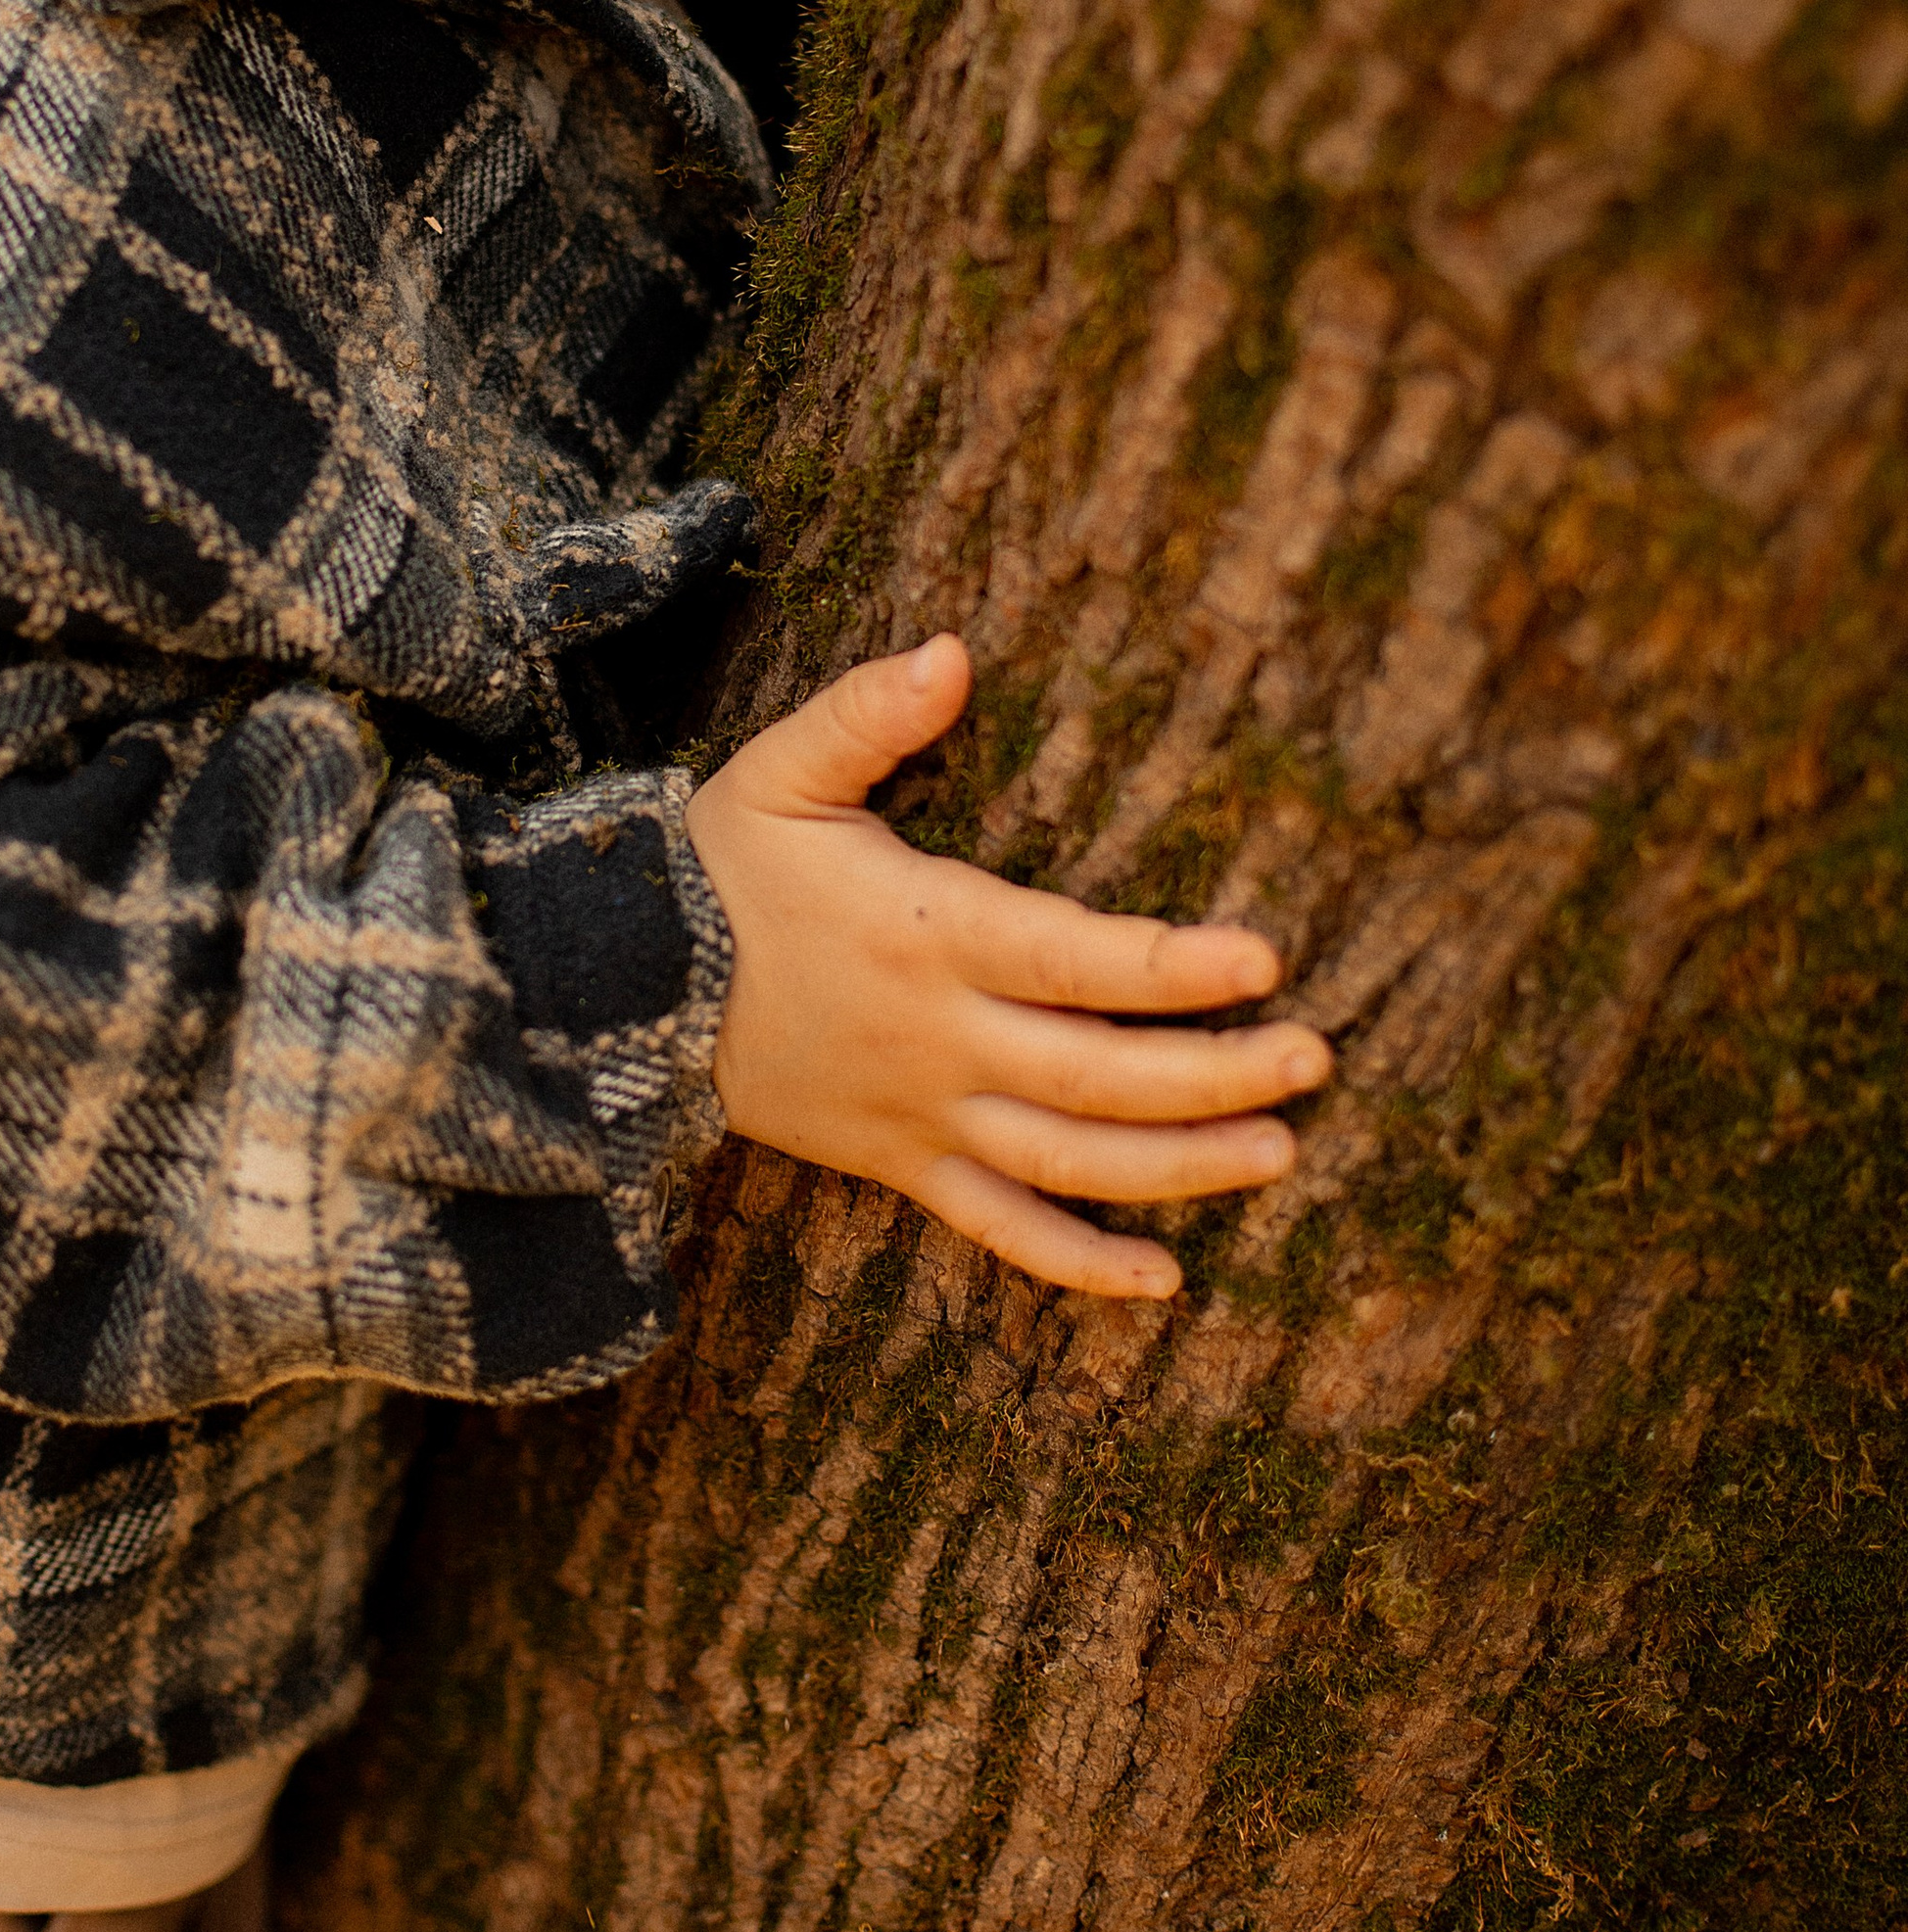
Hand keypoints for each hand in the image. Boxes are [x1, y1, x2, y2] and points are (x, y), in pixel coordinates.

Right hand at [685, 636, 1328, 1298]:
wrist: (615, 992)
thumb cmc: (717, 866)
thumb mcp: (780, 770)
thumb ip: (868, 711)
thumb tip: (953, 650)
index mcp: (924, 934)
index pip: (1072, 959)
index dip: (1169, 966)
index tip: (1262, 961)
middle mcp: (936, 1039)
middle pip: (1098, 1074)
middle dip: (1215, 1073)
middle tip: (1315, 1058)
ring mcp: (920, 1115)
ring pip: (1070, 1161)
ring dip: (1182, 1167)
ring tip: (1281, 1152)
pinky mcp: (897, 1166)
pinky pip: (999, 1230)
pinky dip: (1080, 1265)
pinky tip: (1166, 1281)